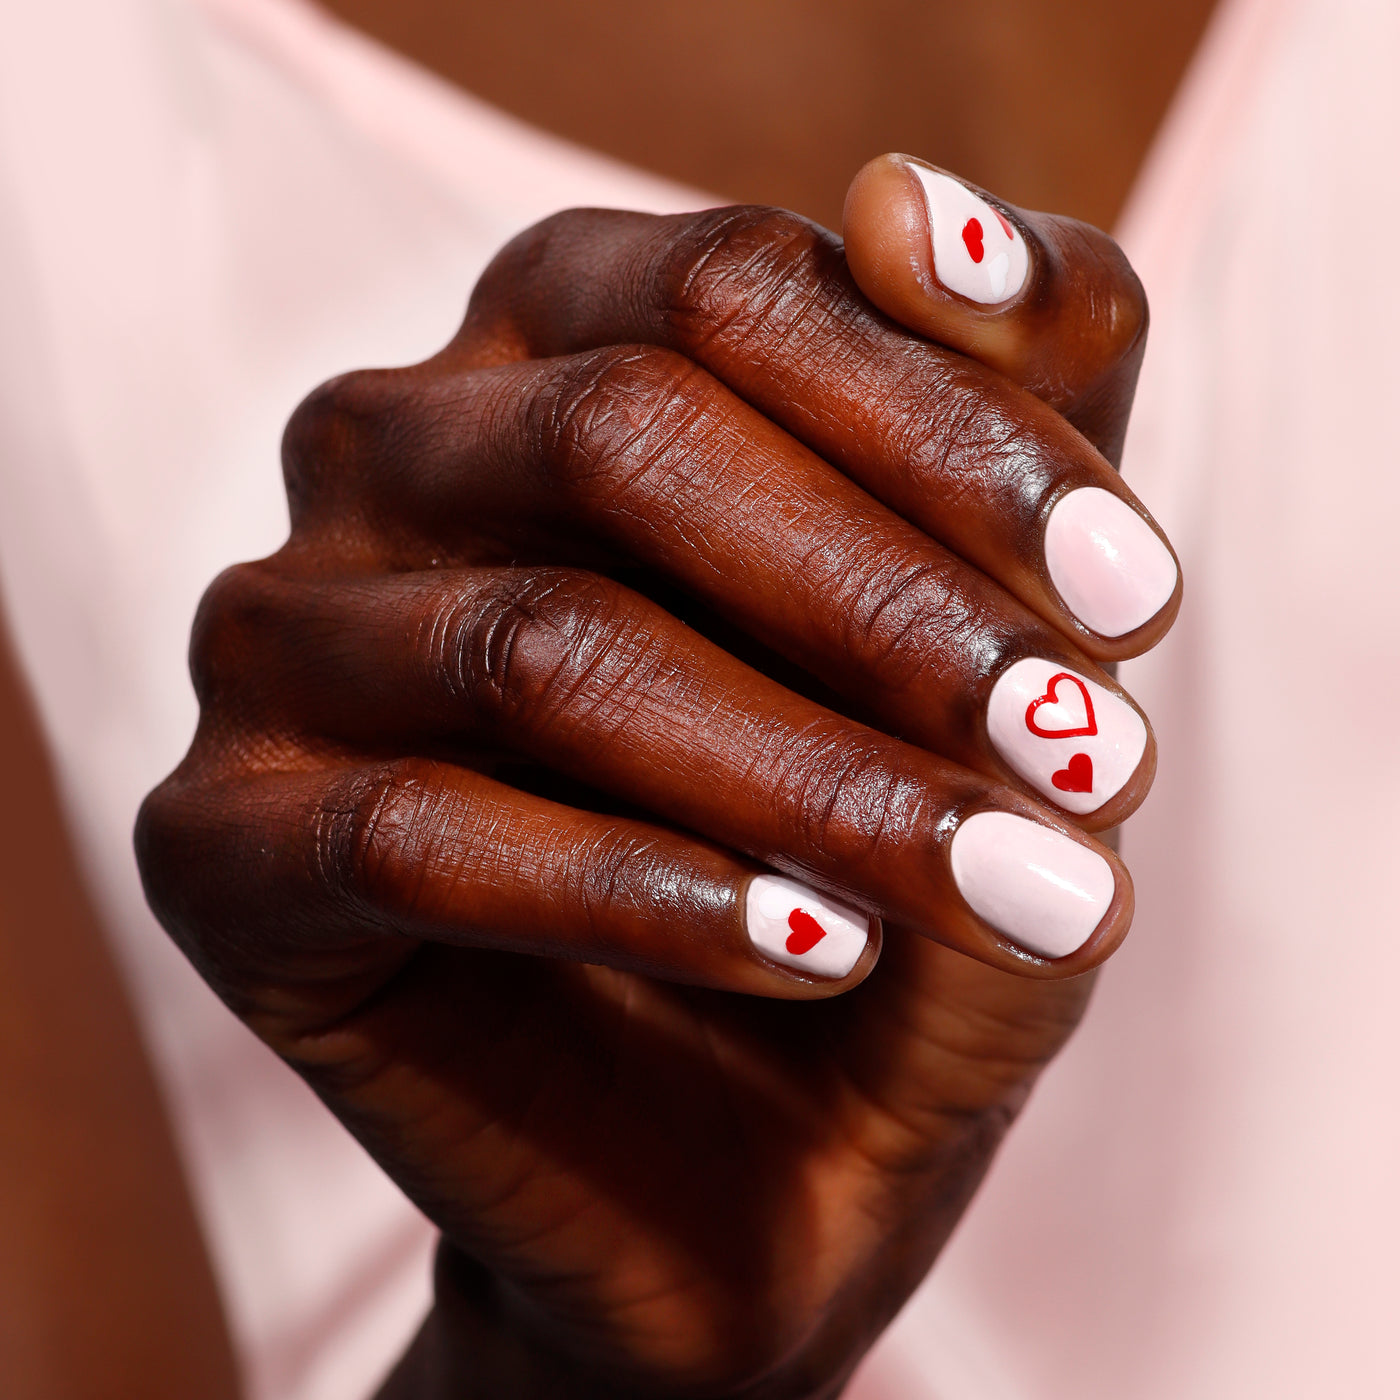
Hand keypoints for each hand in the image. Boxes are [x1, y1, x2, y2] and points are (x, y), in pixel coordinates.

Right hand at [137, 155, 1175, 1396]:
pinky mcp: (220, 842)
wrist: (761, 1137)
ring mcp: (276, 639)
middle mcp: (384, 452)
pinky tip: (814, 952)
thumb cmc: (883, 851)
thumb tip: (927, 196)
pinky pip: (417, 837)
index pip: (728, 289)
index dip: (944, 425)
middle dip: (883, 604)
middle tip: (1083, 757)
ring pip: (537, 647)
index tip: (1132, 592)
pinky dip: (646, 894)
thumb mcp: (992, 624)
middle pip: (617, 435)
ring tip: (1002, 887)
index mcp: (543, 342)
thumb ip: (1002, 399)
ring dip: (805, 775)